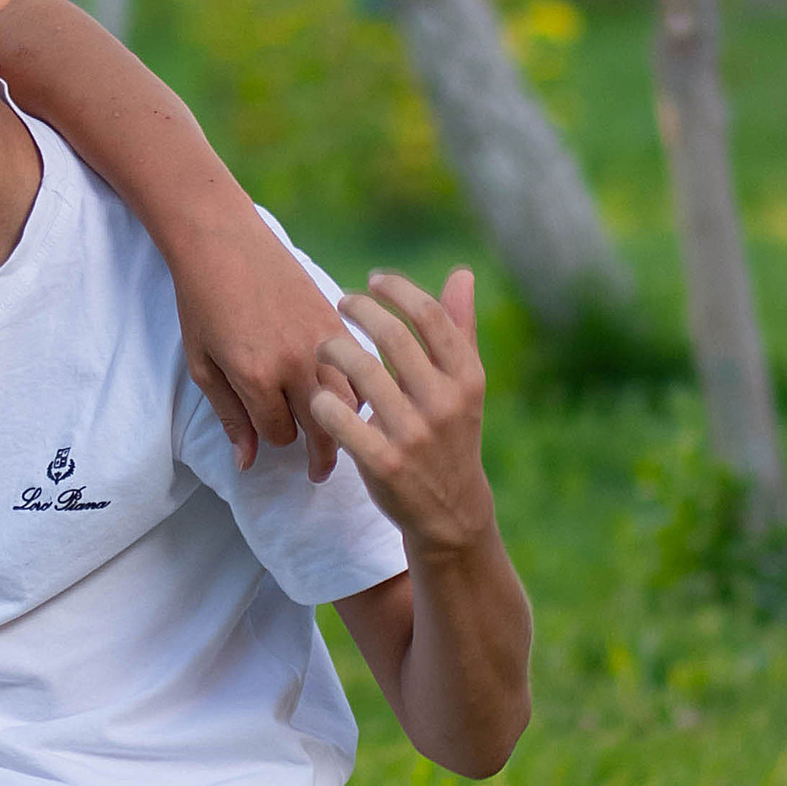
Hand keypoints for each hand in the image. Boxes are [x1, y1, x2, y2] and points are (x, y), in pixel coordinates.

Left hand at [169, 214, 344, 480]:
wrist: (222, 241)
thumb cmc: (201, 302)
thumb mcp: (203, 365)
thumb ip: (229, 416)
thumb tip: (248, 463)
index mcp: (256, 377)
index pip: (280, 434)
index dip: (275, 441)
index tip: (272, 437)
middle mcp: (295, 362)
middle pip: (324, 428)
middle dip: (321, 455)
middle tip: (318, 473)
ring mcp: (320, 339)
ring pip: (350, 400)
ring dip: (344, 420)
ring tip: (336, 433)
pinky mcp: (335, 318)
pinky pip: (359, 367)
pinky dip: (355, 385)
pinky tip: (345, 394)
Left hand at [307, 268, 495, 556]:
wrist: (452, 512)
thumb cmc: (451, 435)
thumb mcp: (464, 386)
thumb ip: (459, 329)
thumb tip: (461, 273)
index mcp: (467, 379)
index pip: (431, 317)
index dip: (398, 290)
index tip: (373, 280)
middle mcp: (444, 403)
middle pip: (392, 337)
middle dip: (359, 309)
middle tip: (341, 302)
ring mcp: (413, 435)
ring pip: (361, 372)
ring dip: (334, 349)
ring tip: (324, 345)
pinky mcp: (383, 464)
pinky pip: (340, 419)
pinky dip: (323, 401)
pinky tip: (319, 395)